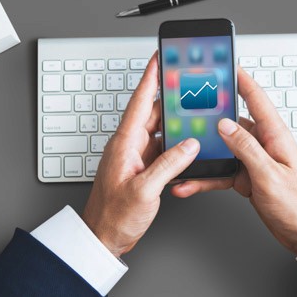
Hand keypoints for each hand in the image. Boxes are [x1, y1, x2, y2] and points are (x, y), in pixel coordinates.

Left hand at [82, 54, 199, 256]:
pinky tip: (188, 146)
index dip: (150, 77)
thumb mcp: (144, 190)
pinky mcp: (141, 170)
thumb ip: (169, 165)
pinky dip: (175, 145)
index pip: (139, 101)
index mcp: (124, 144)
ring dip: (175, 123)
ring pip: (159, 131)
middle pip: (152, 113)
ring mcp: (135, 158)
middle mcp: (128, 146)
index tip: (159, 56)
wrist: (102, 239)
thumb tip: (188, 144)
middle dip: (170, 97)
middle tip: (188, 82)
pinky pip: (161, 149)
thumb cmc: (113, 217)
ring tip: (194, 112)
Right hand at [171, 68, 296, 254]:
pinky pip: (221, 172)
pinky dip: (206, 178)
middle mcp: (264, 144)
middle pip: (232, 122)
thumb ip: (247, 148)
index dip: (241, 79)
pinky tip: (190, 183)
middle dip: (210, 116)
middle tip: (188, 106)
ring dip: (203, 153)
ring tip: (182, 152)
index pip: (256, 99)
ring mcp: (254, 161)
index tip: (226, 64)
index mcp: (275, 136)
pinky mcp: (247, 178)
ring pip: (222, 149)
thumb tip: (225, 125)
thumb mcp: (270, 176)